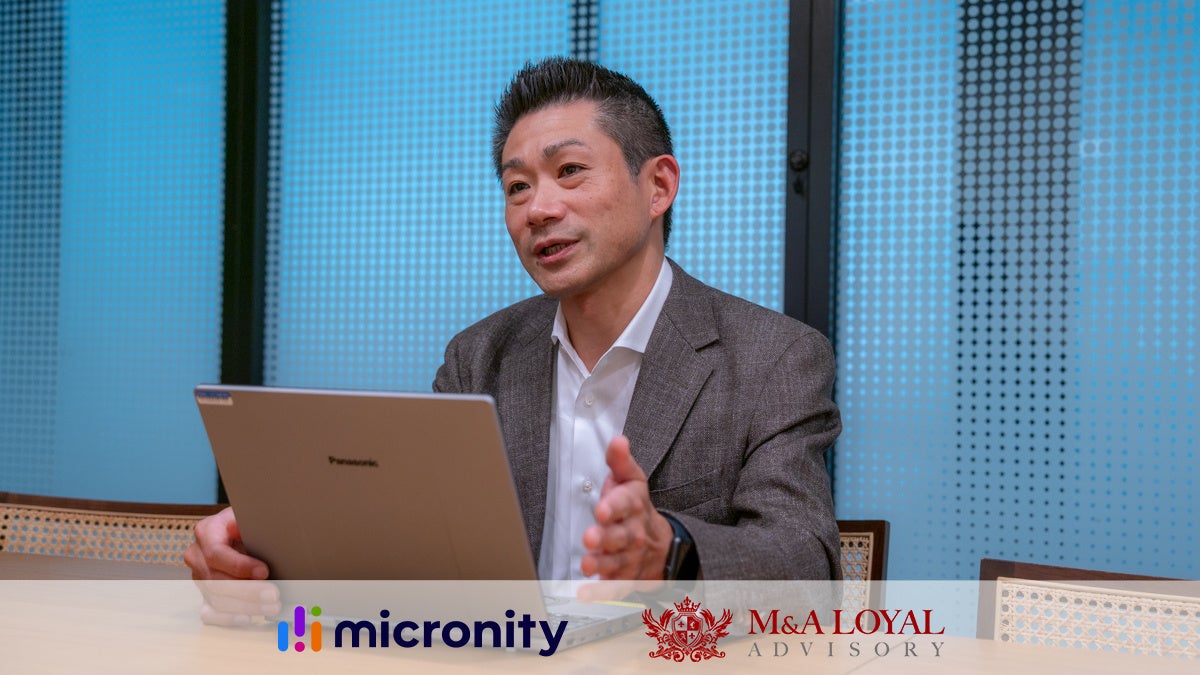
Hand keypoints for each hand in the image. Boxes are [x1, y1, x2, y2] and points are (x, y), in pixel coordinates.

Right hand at [183, 506, 279, 624]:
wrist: (239, 531)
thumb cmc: (248, 524)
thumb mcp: (250, 516)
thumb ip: (253, 524)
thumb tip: (258, 531)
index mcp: (207, 531)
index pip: (216, 553)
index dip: (239, 566)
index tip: (264, 571)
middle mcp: (197, 555)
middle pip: (216, 580)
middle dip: (248, 590)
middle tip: (273, 594)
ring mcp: (199, 577)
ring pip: (216, 598)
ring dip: (246, 606)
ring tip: (271, 606)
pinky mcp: (204, 594)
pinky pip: (210, 613)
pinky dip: (228, 618)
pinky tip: (247, 618)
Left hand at [580, 435, 673, 579]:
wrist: (662, 544)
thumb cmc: (636, 508)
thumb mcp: (632, 480)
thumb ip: (620, 462)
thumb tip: (617, 439)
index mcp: (633, 505)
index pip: (625, 504)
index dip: (614, 506)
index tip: (602, 509)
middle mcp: (633, 532)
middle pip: (621, 535)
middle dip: (606, 537)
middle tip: (590, 537)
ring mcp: (630, 557)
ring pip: (617, 562)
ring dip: (602, 564)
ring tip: (587, 564)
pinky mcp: (626, 578)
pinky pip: (615, 587)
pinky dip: (601, 592)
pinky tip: (585, 593)